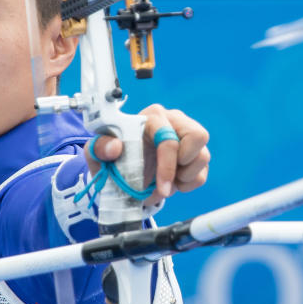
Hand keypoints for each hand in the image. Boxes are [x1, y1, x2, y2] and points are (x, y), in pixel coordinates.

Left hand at [84, 104, 209, 205]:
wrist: (123, 176)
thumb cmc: (113, 158)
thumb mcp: (98, 154)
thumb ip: (100, 147)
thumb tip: (115, 146)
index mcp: (151, 116)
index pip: (170, 135)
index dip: (168, 164)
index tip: (161, 187)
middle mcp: (174, 121)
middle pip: (198, 136)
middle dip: (182, 164)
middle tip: (165, 178)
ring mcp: (187, 137)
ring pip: (204, 156)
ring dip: (185, 176)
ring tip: (165, 180)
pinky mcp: (195, 154)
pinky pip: (203, 172)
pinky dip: (189, 183)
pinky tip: (172, 182)